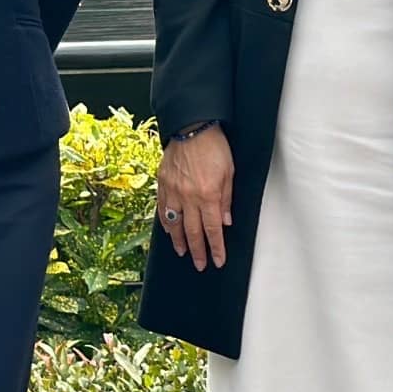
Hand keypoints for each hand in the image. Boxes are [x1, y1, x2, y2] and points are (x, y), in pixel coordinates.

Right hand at [155, 125, 233, 270]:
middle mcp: (189, 197)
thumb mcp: (229, 172)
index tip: (217, 260)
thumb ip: (226, 199)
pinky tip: (168, 230)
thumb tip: (225, 221)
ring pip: (175, 224)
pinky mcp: (163, 183)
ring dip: (179, 241)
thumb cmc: (214, 146)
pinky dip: (165, 222)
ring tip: (183, 252)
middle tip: (200, 264)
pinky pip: (162, 209)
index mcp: (208, 195)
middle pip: (193, 232)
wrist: (192, 126)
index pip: (213, 230)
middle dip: (198, 251)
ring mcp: (173, 191)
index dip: (216, 248)